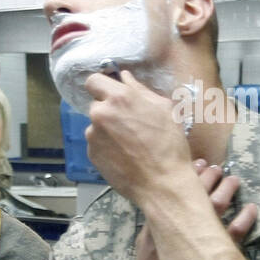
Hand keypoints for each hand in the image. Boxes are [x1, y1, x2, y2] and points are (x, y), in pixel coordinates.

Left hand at [83, 70, 188, 205]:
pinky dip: (107, 146)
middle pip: (97, 104)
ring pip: (96, 125)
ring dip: (108, 129)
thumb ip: (140, 90)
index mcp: (119, 98)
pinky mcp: (91, 153)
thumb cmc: (169, 144)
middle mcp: (100, 114)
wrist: (162, 182)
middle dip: (109, 110)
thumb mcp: (164, 109)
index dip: (102, 86)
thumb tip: (125, 77)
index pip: (93, 81)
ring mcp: (92, 135)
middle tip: (129, 123)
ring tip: (130, 143)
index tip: (110, 93)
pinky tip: (124, 155)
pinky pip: (97, 143)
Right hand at [135, 158, 258, 259]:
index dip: (186, 176)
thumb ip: (154, 232)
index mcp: (154, 228)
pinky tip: (251, 210)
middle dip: (206, 178)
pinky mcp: (214, 257)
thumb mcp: (146, 253)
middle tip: (216, 166)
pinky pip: (233, 234)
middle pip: (192, 196)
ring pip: (213, 210)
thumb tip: (165, 212)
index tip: (196, 163)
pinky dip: (244, 220)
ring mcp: (194, 243)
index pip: (170, 193)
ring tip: (234, 179)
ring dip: (225, 192)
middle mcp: (173, 231)